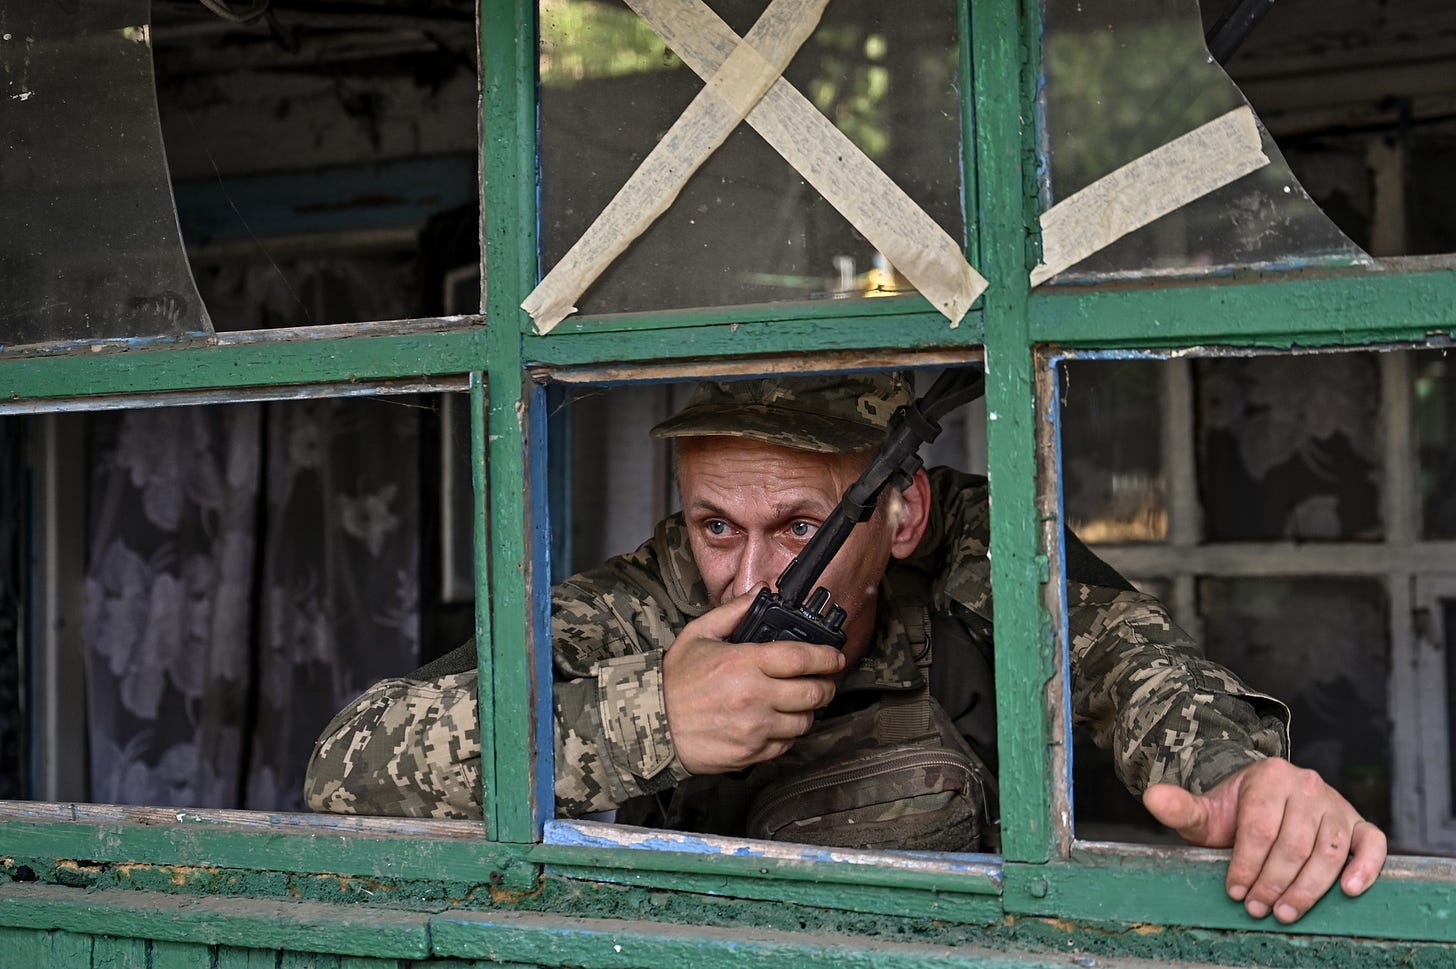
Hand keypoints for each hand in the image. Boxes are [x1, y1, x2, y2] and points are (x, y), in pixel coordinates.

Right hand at [662, 592, 844, 775]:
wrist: (650, 726)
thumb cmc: (674, 681)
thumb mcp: (699, 634)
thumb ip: (734, 612)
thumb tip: (761, 591)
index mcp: (745, 663)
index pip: (803, 658)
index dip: (827, 657)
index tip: (835, 657)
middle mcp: (756, 697)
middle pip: (814, 693)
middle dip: (825, 685)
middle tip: (823, 681)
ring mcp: (755, 729)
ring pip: (804, 722)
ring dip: (807, 711)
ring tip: (796, 703)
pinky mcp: (752, 754)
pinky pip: (786, 745)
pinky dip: (787, 734)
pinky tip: (775, 723)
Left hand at [1143, 757, 1386, 922]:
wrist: (1262, 800)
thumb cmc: (1234, 813)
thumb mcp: (1205, 810)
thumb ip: (1180, 808)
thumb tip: (1153, 798)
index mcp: (1269, 777)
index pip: (1260, 828)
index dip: (1246, 864)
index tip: (1233, 890)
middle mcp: (1307, 785)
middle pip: (1294, 844)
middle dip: (1274, 882)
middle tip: (1257, 909)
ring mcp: (1336, 804)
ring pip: (1329, 851)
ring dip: (1309, 887)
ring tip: (1286, 913)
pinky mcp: (1358, 823)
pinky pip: (1372, 843)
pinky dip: (1366, 867)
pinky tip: (1348, 891)